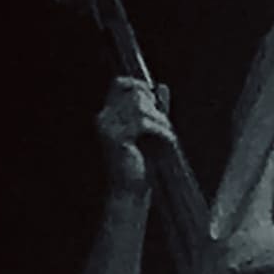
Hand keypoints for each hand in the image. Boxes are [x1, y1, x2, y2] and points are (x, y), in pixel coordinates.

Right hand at [95, 76, 174, 195]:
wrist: (132, 189)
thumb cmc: (142, 161)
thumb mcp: (151, 129)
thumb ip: (155, 108)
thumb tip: (162, 86)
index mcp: (109, 114)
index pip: (120, 84)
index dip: (140, 86)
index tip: (155, 99)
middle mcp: (104, 118)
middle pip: (135, 94)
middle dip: (156, 108)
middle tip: (165, 125)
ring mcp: (108, 128)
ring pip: (141, 108)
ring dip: (161, 121)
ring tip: (168, 135)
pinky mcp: (117, 139)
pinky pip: (144, 123)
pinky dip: (162, 131)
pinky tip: (169, 142)